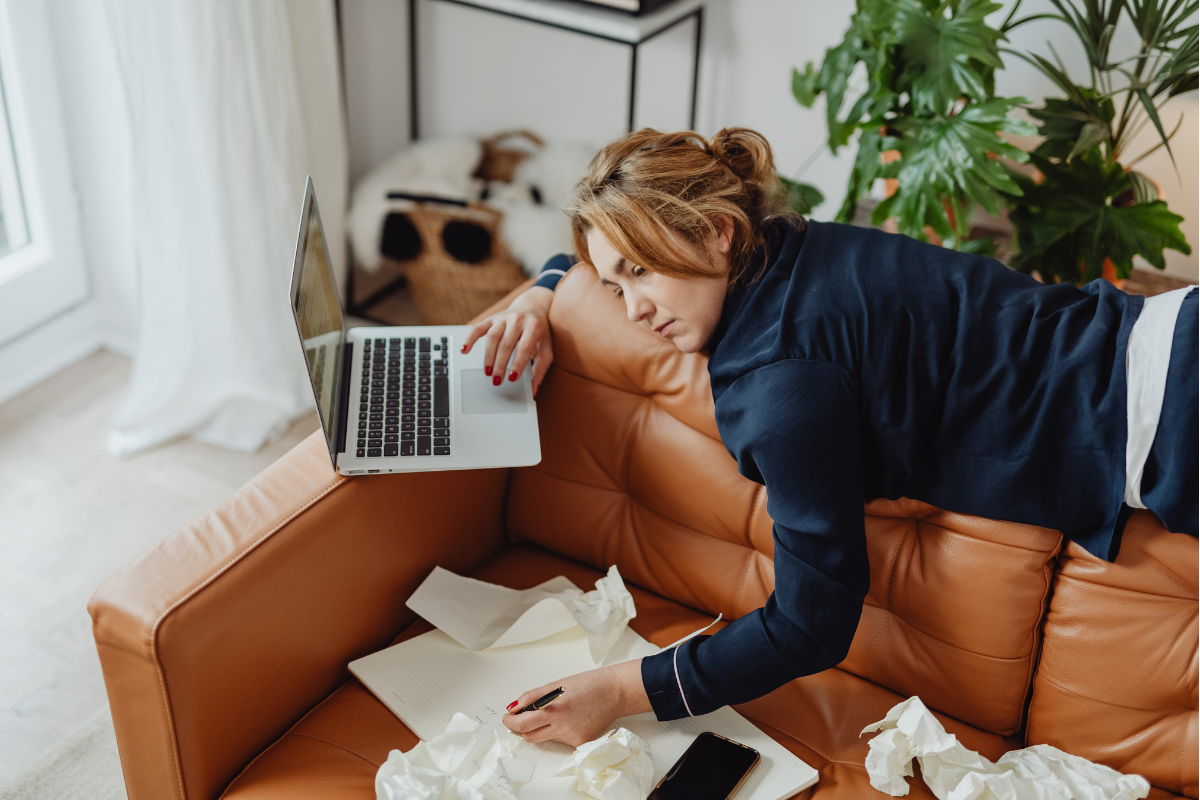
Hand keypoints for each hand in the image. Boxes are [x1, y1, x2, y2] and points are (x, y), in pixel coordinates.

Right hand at [461, 286, 554, 396]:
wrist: (533, 307)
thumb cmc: (539, 333)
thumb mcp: (545, 350)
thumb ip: (540, 370)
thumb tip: (534, 391)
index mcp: (534, 327)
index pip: (523, 348)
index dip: (517, 364)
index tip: (511, 378)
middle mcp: (518, 320)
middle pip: (506, 345)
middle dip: (500, 365)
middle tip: (497, 380)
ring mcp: (503, 318)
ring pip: (492, 338)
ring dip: (488, 357)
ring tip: (488, 372)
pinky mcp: (491, 318)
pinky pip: (478, 328)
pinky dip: (469, 339)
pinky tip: (464, 350)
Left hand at [501, 660, 650, 746]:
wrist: (615, 693)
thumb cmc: (588, 684)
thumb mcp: (556, 685)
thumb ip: (532, 697)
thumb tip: (513, 707)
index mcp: (555, 710)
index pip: (522, 724)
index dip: (510, 722)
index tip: (507, 718)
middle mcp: (563, 728)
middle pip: (530, 736)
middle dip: (522, 727)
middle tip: (521, 718)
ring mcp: (573, 738)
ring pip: (545, 738)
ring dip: (541, 729)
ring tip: (553, 713)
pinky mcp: (581, 744)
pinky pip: (561, 741)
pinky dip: (559, 732)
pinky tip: (570, 719)